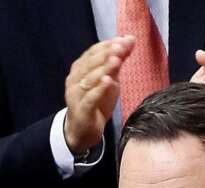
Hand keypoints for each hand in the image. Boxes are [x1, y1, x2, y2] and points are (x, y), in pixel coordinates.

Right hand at [64, 36, 135, 154]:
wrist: (83, 130)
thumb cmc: (96, 102)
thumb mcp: (110, 79)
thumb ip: (117, 60)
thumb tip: (129, 39)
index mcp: (80, 69)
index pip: (92, 53)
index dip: (107, 45)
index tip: (123, 39)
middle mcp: (75, 80)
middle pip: (90, 63)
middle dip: (106, 54)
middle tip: (120, 46)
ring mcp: (76, 95)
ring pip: (89, 79)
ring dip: (103, 68)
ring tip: (116, 60)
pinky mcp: (81, 110)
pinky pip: (90, 98)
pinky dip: (99, 89)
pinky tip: (108, 81)